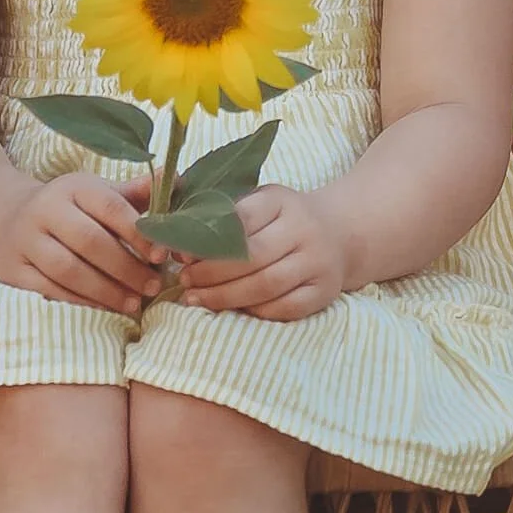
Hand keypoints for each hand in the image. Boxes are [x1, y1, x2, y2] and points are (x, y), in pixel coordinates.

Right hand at [0, 172, 165, 314]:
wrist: (11, 220)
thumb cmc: (73, 210)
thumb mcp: (101, 195)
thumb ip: (138, 193)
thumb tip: (177, 178)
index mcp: (73, 186)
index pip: (109, 207)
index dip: (138, 233)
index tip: (161, 256)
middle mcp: (44, 209)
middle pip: (89, 241)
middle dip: (126, 268)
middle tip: (152, 287)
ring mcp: (24, 240)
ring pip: (67, 270)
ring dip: (105, 291)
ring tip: (134, 304)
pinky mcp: (12, 270)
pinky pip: (48, 291)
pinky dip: (80, 303)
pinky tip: (104, 310)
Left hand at [178, 185, 345, 320]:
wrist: (338, 233)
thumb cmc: (282, 218)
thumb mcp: (258, 201)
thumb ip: (222, 212)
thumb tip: (173, 230)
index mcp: (281, 201)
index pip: (240, 219)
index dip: (206, 239)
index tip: (180, 252)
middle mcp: (304, 229)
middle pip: (251, 256)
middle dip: (211, 272)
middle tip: (184, 280)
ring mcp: (317, 262)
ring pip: (267, 285)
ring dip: (225, 296)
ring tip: (196, 298)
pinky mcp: (325, 291)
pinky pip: (286, 308)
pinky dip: (255, 311)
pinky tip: (231, 309)